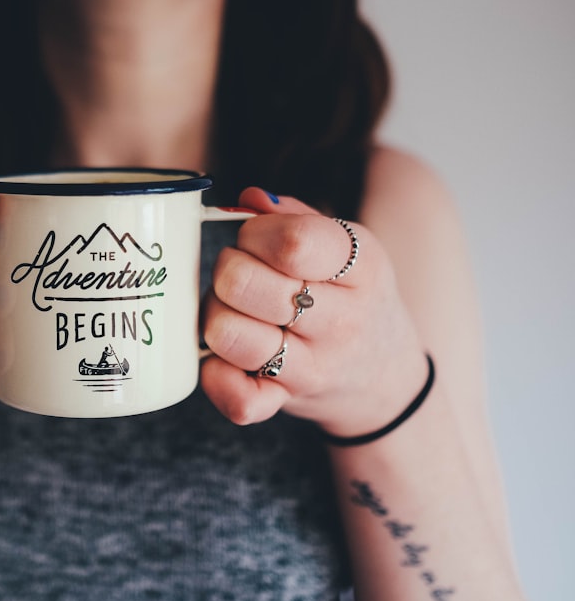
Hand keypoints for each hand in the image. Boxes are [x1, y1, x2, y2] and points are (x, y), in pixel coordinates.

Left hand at [201, 187, 429, 436]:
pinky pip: (236, 397)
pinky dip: (216, 377)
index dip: (253, 234)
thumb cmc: (351, 298)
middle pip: (243, 283)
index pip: (291, 243)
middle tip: (241, 277)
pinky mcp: (284, 401)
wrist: (385, 376)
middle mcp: (341, 320)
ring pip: (226, 334)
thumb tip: (248, 199)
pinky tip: (225, 358)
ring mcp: (313, 367)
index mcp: (360, 266)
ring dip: (215, 316)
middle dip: (226, 271)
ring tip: (234, 312)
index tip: (255, 240)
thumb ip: (294, 217)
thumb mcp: (345, 248)